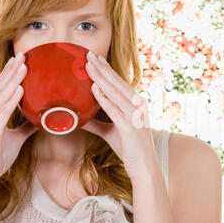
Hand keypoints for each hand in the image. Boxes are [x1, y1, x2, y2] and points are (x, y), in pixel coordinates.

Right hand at [0, 52, 39, 186]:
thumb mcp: (17, 138)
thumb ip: (27, 127)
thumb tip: (41, 120)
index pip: (2, 89)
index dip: (10, 74)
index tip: (20, 61)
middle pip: (1, 87)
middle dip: (12, 70)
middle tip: (22, 54)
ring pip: (2, 95)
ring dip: (13, 79)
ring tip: (23, 65)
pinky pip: (3, 110)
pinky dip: (12, 98)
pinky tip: (20, 88)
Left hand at [80, 51, 158, 179]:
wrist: (144, 167)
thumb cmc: (130, 149)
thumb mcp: (110, 133)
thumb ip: (97, 124)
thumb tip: (79, 119)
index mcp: (136, 104)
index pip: (119, 83)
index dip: (107, 70)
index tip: (95, 59)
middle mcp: (138, 105)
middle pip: (116, 83)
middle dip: (101, 68)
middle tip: (88, 54)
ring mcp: (135, 115)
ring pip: (114, 91)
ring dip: (100, 77)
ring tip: (88, 65)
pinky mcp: (130, 126)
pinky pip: (114, 108)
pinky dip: (104, 97)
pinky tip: (94, 87)